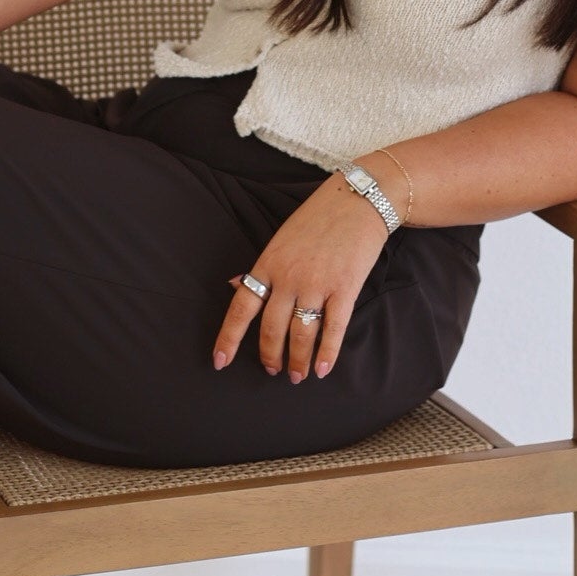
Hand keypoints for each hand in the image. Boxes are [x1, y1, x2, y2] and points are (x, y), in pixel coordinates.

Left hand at [211, 173, 389, 382]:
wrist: (357, 200)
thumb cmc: (317, 219)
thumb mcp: (280, 238)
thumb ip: (261, 267)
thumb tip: (236, 286)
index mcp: (268, 263)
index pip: (241, 307)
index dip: (229, 338)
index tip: (220, 362)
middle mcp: (289, 277)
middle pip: (271, 329)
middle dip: (270, 356)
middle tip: (272, 370)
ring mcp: (317, 284)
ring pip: (300, 335)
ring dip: (297, 361)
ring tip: (297, 375)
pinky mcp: (345, 288)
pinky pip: (333, 329)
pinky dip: (327, 354)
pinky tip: (322, 369)